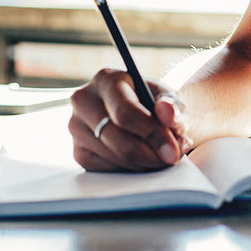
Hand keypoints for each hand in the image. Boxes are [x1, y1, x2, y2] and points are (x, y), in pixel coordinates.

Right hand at [70, 68, 191, 171]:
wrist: (142, 113)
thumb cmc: (155, 103)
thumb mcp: (169, 99)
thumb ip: (172, 106)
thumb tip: (167, 113)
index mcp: (106, 79)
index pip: (125, 113)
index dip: (152, 135)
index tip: (173, 151)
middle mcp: (83, 101)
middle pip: (120, 142)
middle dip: (152, 155)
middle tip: (173, 157)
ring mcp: (76, 128)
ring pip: (117, 159)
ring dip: (146, 163)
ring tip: (163, 153)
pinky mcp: (78, 152)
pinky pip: (108, 171)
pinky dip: (132, 170)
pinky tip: (143, 158)